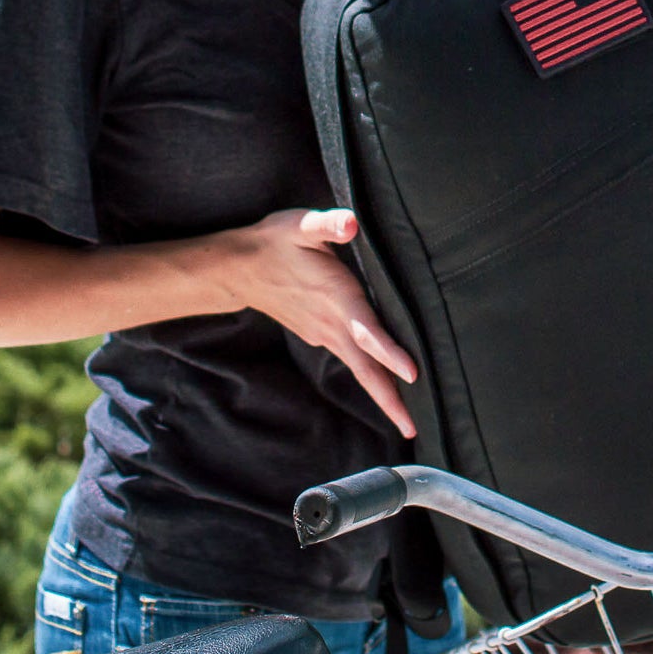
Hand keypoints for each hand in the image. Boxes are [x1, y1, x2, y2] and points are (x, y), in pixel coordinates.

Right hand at [218, 208, 417, 438]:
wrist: (241, 268)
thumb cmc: (276, 242)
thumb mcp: (301, 225)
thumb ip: (328, 223)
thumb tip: (350, 223)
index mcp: (336, 299)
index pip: (366, 330)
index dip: (388, 351)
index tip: (411, 373)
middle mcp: (331, 325)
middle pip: (365, 370)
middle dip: (389, 400)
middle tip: (412, 430)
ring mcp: (325, 334)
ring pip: (360, 370)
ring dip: (383, 396)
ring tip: (406, 422)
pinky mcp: (321, 335)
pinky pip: (352, 361)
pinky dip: (371, 378)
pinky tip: (385, 386)